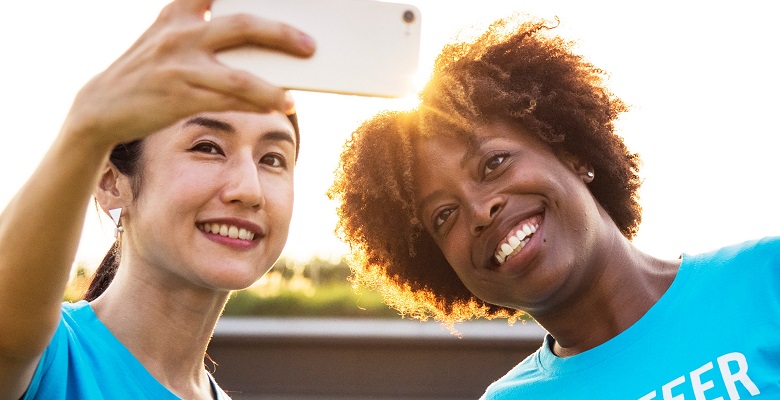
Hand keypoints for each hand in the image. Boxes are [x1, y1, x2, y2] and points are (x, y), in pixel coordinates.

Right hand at [63, 0, 314, 147]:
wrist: (102, 105)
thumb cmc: (149, 69)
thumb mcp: (167, 34)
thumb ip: (203, 25)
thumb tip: (261, 34)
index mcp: (179, 11)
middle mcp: (180, 33)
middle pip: (242, 26)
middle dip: (281, 33)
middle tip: (310, 45)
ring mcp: (179, 66)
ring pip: (239, 77)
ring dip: (271, 89)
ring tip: (291, 99)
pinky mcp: (179, 98)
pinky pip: (228, 103)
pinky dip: (254, 106)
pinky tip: (273, 108)